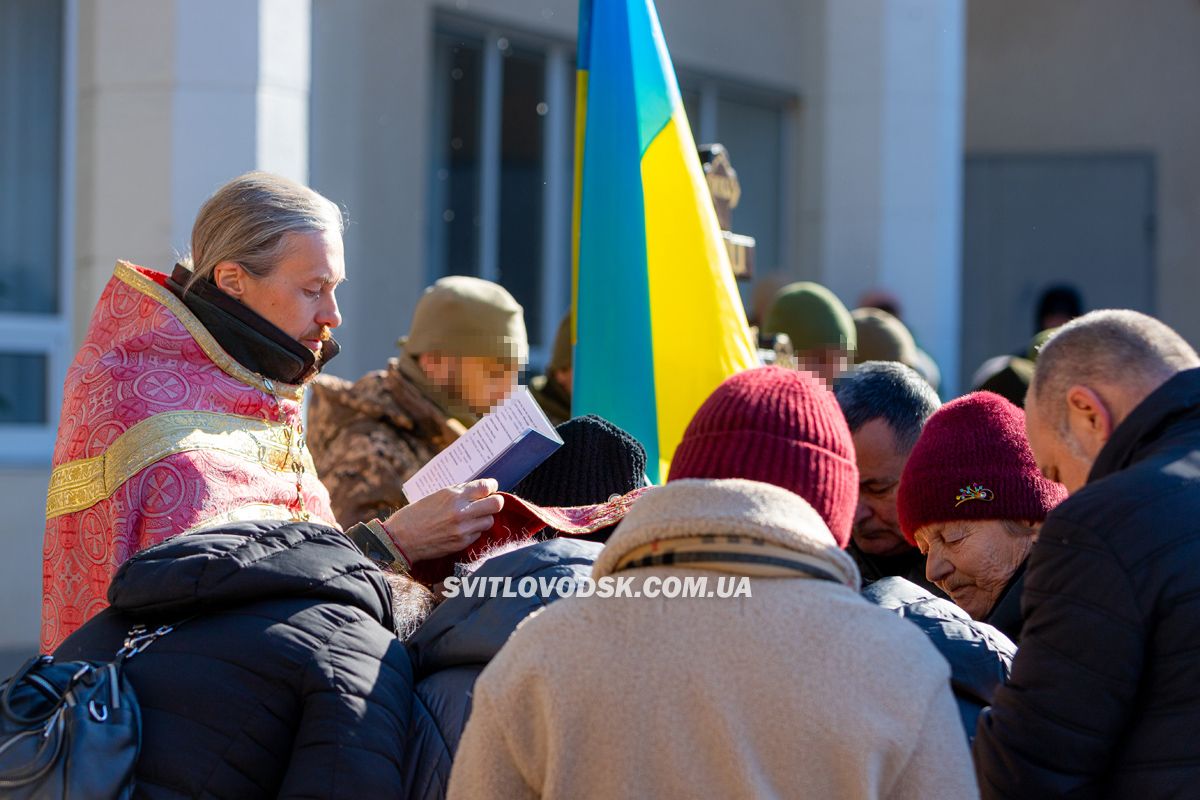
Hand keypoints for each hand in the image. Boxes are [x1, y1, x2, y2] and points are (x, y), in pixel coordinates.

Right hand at [381, 479, 503, 562]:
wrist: (400, 539)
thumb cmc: (416, 514)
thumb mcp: (436, 495)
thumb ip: (459, 492)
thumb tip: (479, 490)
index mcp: (453, 496)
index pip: (486, 487)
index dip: (491, 486)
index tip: (490, 487)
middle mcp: (461, 512)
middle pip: (496, 504)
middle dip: (495, 501)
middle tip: (489, 502)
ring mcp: (462, 529)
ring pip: (489, 520)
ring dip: (484, 517)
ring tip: (472, 517)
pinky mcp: (461, 543)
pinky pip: (478, 534)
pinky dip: (474, 530)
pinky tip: (463, 528)